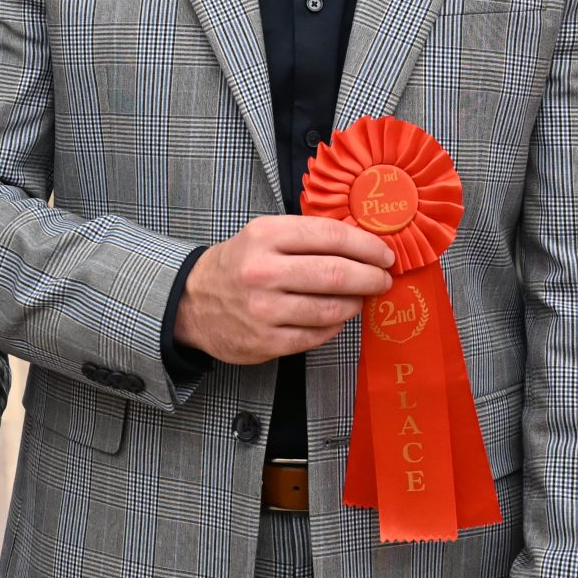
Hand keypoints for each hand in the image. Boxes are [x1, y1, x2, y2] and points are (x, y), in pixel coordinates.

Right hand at [176, 215, 393, 364]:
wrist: (192, 303)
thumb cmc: (238, 265)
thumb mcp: (263, 235)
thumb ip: (306, 236)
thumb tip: (362, 242)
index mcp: (265, 236)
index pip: (330, 236)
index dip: (366, 245)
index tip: (384, 253)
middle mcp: (263, 272)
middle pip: (337, 274)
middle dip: (371, 277)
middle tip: (383, 279)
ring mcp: (265, 310)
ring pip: (331, 308)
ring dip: (356, 303)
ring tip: (361, 298)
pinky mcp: (267, 342)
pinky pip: (318, 334)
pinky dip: (335, 325)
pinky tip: (337, 316)